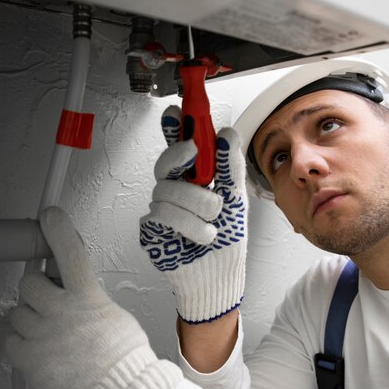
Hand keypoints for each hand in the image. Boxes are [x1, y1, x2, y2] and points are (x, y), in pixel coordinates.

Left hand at [6, 206, 182, 388]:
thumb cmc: (122, 355)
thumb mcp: (111, 312)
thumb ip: (87, 296)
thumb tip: (71, 287)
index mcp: (87, 297)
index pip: (70, 253)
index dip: (58, 230)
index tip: (50, 216)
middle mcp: (62, 312)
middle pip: (29, 283)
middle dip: (36, 289)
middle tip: (48, 300)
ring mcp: (43, 335)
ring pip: (17, 312)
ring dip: (30, 318)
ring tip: (49, 332)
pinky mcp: (29, 358)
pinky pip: (11, 340)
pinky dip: (22, 343)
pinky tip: (41, 348)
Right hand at [140, 106, 247, 323]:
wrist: (220, 276)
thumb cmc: (227, 238)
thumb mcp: (236, 198)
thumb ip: (230, 167)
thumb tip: (227, 135)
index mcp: (193, 178)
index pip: (179, 147)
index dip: (174, 129)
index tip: (176, 113)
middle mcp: (174, 190)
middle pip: (165, 163)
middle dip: (180, 157)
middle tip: (193, 152)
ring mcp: (161, 209)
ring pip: (167, 190)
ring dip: (197, 206)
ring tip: (212, 223)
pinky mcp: (151, 230)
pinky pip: (163, 215)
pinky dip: (189, 226)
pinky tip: (201, 236)